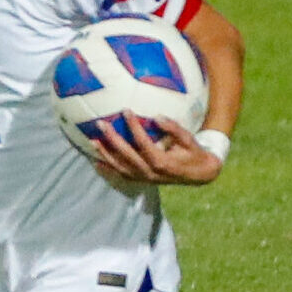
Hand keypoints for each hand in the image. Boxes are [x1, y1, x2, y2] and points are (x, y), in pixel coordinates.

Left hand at [90, 115, 223, 185]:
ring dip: (106, 154)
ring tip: (93, 141)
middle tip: (101, 124)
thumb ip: (174, 128)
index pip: (144, 143)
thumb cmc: (194, 153)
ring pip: (121, 167)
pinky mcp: (142, 180)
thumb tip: (157, 116)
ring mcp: (145, 178)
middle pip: (127, 155)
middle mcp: (151, 172)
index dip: (134, 127)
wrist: (199, 174)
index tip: (125, 111)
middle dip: (112, 139)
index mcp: (163, 162)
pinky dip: (109, 169)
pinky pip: (122, 175)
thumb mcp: (189, 139)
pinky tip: (96, 162)